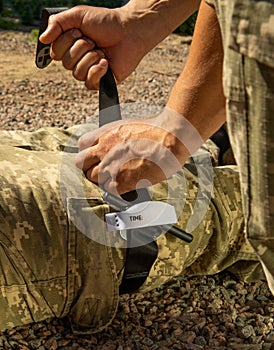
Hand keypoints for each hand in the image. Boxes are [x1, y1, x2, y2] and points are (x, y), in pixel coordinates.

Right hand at [39, 5, 145, 88]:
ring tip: (102, 51)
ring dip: (90, 58)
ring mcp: (89, 71)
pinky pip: (89, 83)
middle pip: (65, 63)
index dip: (65, 42)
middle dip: (80, 49)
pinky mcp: (101, 81)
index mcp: (70, 46)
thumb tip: (42, 39)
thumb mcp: (78, 15)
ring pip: (77, 73)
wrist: (129, 31)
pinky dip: (97, 71)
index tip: (79, 32)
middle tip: (93, 41)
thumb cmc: (106, 22)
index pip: (55, 53)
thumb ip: (57, 23)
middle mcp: (77, 60)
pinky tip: (105, 63)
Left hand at [74, 112, 191, 194]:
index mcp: (105, 134)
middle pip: (83, 164)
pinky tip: (127, 185)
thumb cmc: (156, 131)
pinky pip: (109, 191)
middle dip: (92, 168)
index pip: (81, 145)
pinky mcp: (122, 181)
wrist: (171, 136)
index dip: (88, 153)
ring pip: (94, 179)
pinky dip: (117, 190)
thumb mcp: (127, 126)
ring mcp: (111, 166)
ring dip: (104, 180)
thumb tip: (112, 147)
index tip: (95, 158)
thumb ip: (113, 137)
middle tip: (105, 171)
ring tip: (119, 179)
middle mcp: (103, 149)